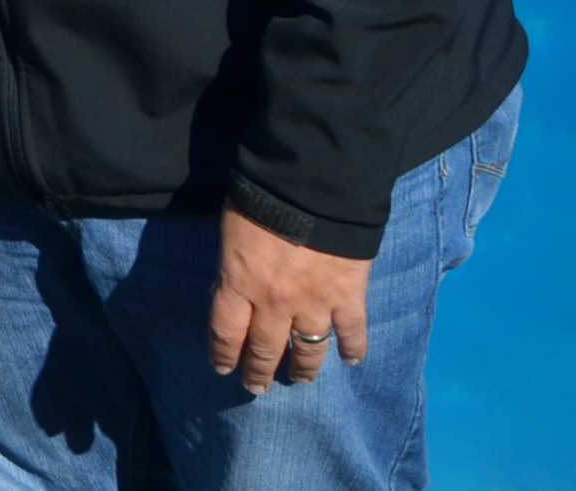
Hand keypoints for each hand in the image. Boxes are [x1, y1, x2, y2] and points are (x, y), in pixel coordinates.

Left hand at [211, 207, 371, 392]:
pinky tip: (352, 361)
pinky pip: (352, 332)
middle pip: (264, 348)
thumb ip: (233, 268)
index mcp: (238, 284)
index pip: (225, 333)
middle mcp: (274, 303)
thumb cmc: (261, 201)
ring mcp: (314, 304)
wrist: (311, 189)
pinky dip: (354, 349)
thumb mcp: (231, 234)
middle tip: (255, 388)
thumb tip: (234, 288)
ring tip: (299, 380)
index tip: (223, 368)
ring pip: (308, 350)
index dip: (223, 354)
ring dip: (303, 369)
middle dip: (258, 371)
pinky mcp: (348, 296)